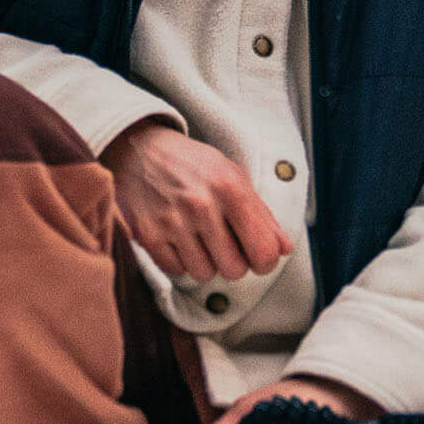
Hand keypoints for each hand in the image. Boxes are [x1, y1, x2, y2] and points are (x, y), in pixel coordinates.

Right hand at [103, 121, 289, 282]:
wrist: (139, 149)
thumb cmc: (193, 164)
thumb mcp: (233, 175)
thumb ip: (262, 214)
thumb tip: (284, 249)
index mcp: (230, 187)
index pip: (263, 251)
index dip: (266, 261)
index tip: (258, 257)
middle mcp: (201, 205)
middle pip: (234, 269)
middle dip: (234, 262)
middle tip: (226, 245)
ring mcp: (172, 221)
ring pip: (205, 274)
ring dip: (206, 262)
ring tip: (199, 238)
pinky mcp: (146, 234)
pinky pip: (176, 270)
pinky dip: (180, 260)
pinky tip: (178, 239)